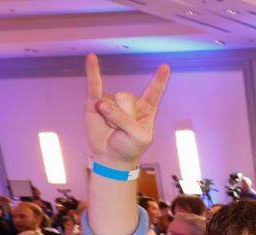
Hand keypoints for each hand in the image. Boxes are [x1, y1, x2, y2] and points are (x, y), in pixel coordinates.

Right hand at [85, 53, 169, 169]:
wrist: (110, 156)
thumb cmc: (129, 147)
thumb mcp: (138, 137)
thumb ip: (124, 120)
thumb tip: (101, 105)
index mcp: (145, 109)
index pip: (154, 92)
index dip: (159, 80)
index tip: (164, 67)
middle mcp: (129, 102)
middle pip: (125, 97)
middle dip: (122, 115)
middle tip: (122, 130)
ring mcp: (112, 100)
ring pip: (110, 101)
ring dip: (109, 118)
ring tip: (111, 128)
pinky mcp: (95, 102)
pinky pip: (94, 84)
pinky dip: (92, 70)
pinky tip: (91, 57)